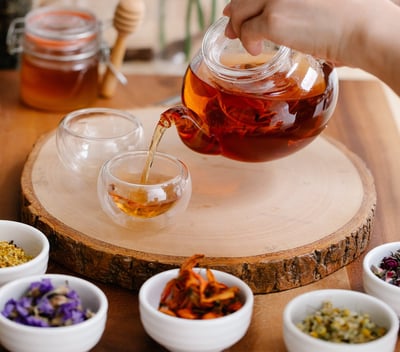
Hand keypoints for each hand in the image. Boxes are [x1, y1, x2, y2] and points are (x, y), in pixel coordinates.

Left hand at [223, 0, 371, 64]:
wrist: (363, 28)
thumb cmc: (353, 14)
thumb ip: (296, 1)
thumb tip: (282, 11)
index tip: (236, 9)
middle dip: (234, 14)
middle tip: (231, 29)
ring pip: (240, 11)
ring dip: (239, 29)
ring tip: (248, 43)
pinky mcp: (274, 19)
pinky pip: (247, 31)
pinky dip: (247, 42)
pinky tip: (255, 51)